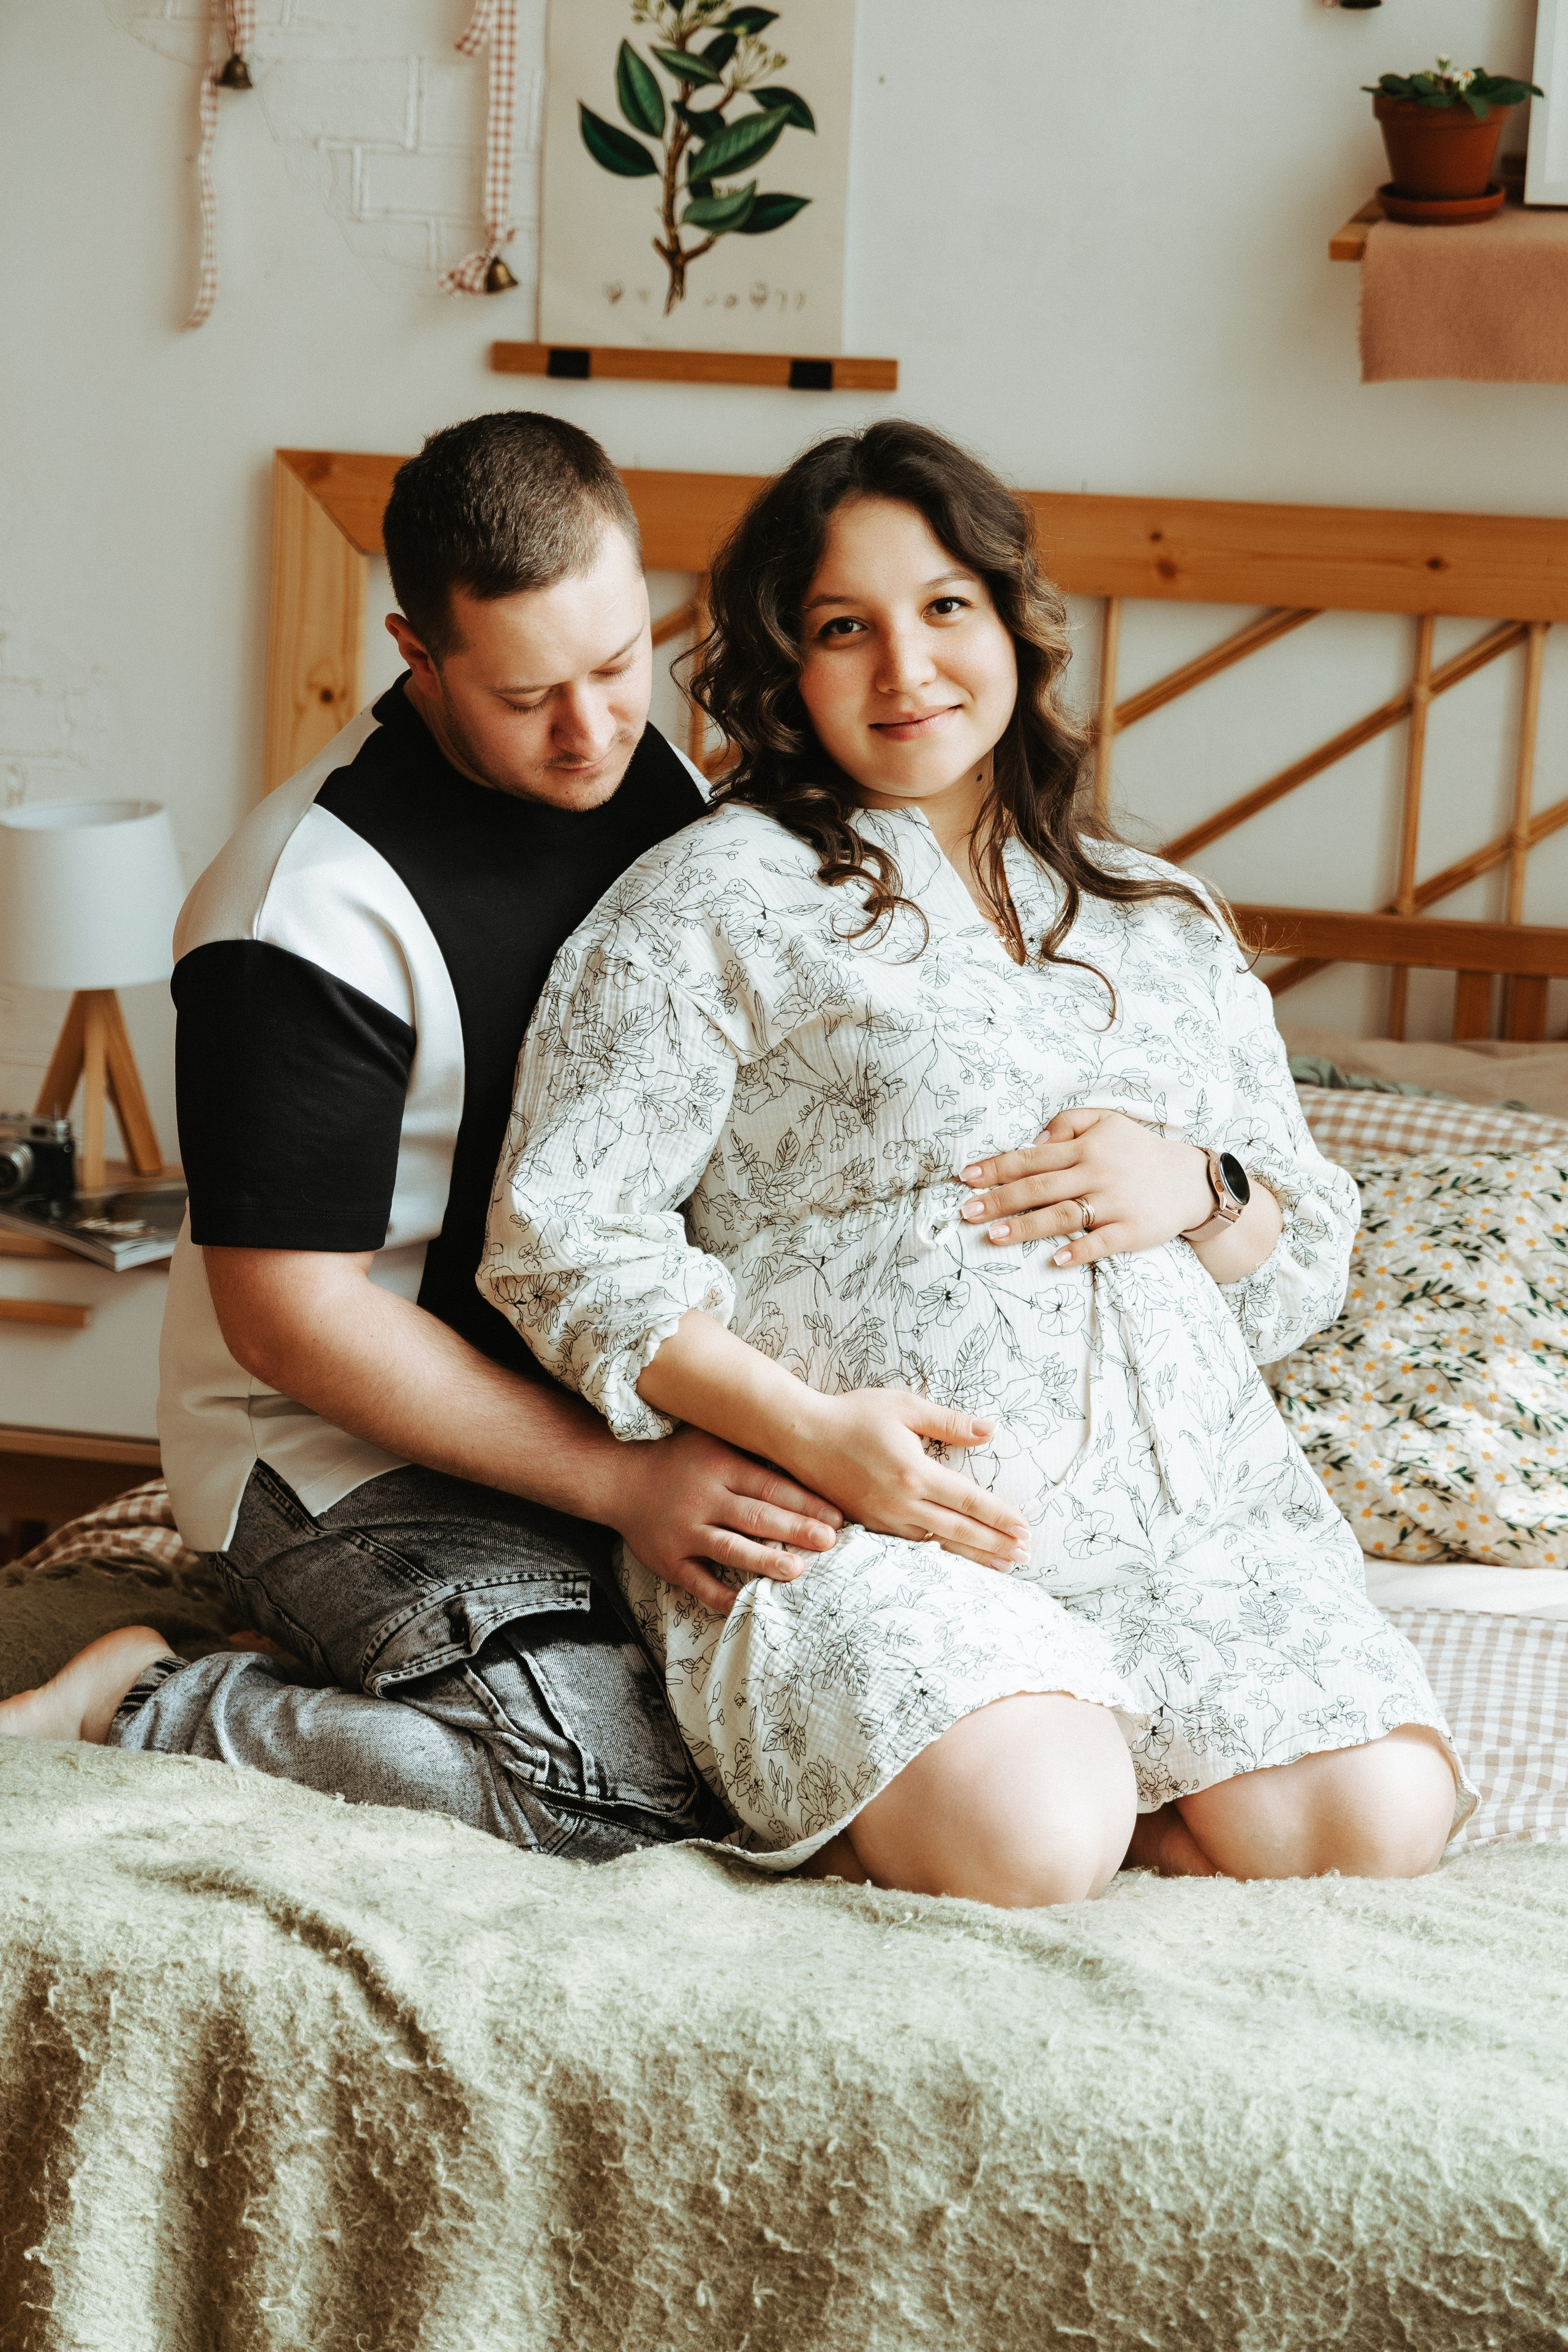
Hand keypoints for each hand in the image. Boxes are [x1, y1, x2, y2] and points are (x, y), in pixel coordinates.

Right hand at [604, 1425, 843, 1615]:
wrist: (617, 1475)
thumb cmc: (678, 1455)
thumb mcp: (712, 1438)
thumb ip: (751, 1448)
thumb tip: (805, 1452)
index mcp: (720, 1466)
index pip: (770, 1485)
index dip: (806, 1501)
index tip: (837, 1516)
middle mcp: (703, 1498)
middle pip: (756, 1516)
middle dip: (796, 1530)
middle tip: (829, 1542)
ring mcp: (684, 1530)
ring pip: (729, 1548)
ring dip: (764, 1561)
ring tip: (796, 1571)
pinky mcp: (668, 1558)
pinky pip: (696, 1580)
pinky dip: (719, 1594)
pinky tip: (745, 1604)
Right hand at [794, 1387, 1030, 1571]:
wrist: (800, 1436)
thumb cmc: (853, 1415)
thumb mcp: (904, 1406)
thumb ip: (948, 1421)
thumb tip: (990, 1431)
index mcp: (914, 1472)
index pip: (968, 1500)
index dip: (1000, 1516)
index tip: (1025, 1528)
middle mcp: (901, 1502)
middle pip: (958, 1530)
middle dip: (995, 1544)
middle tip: (1025, 1555)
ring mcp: (883, 1518)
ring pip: (936, 1545)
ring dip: (971, 1556)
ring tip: (1001, 1565)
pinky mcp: (869, 1524)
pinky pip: (910, 1547)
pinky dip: (937, 1556)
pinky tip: (953, 1561)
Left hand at [958, 1107, 1213, 1265]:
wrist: (1190, 1180)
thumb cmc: (1139, 1151)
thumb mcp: (1107, 1121)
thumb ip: (1068, 1123)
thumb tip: (1034, 1141)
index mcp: (1086, 1147)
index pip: (1031, 1158)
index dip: (996, 1168)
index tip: (966, 1178)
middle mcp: (1097, 1173)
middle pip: (1039, 1187)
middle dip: (999, 1199)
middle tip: (966, 1212)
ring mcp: (1115, 1203)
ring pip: (1062, 1215)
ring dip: (1026, 1226)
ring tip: (993, 1235)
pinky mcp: (1132, 1230)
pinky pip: (1101, 1242)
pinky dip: (1078, 1251)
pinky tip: (1054, 1260)